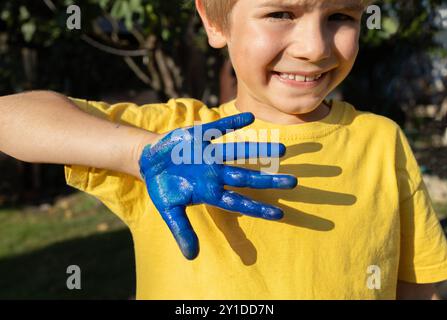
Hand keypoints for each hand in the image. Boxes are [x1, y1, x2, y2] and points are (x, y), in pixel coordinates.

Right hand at [139, 113, 296, 259]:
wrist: (150, 162)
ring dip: (258, 150)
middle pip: (246, 178)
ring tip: (283, 149)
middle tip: (294, 183)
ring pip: (237, 152)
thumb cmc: (163, 187)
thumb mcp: (169, 210)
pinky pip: (219, 128)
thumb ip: (182, 230)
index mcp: (209, 192)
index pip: (238, 202)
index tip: (280, 215)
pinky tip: (250, 118)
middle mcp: (215, 173)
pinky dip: (232, 123)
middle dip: (268, 181)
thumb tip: (192, 257)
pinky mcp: (200, 137)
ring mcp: (209, 155)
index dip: (257, 209)